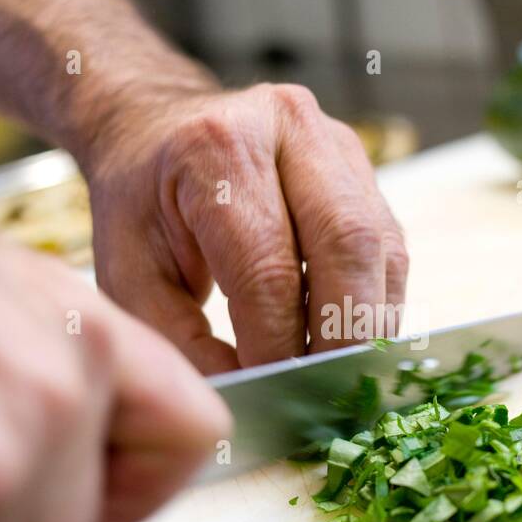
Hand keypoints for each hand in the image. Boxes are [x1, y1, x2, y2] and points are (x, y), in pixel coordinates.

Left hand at [82, 83, 409, 373]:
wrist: (156, 131)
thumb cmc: (141, 208)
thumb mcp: (132, 278)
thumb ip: (183, 342)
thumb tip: (247, 394)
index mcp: (218, 148)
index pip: (269, 267)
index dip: (279, 343)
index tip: (272, 392)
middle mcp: (288, 127)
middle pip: (346, 246)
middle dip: (341, 336)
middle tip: (322, 393)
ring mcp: (336, 142)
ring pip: (381, 248)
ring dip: (368, 323)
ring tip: (338, 371)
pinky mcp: (362, 167)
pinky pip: (390, 247)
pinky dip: (376, 303)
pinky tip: (348, 337)